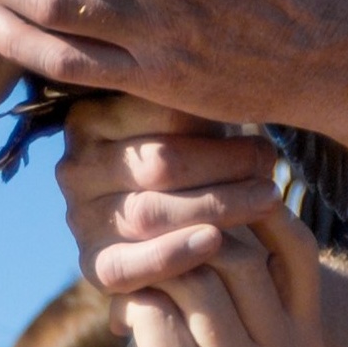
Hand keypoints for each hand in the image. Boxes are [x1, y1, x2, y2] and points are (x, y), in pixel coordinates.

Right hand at [59, 99, 283, 293]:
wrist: (183, 237)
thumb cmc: (194, 162)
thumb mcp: (190, 124)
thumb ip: (200, 102)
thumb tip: (243, 80)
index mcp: (90, 118)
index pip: (159, 116)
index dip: (215, 121)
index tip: (261, 123)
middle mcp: (76, 167)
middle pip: (159, 162)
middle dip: (224, 164)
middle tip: (271, 164)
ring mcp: (80, 218)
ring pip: (150, 212)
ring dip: (217, 206)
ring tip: (267, 199)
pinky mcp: (93, 265)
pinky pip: (126, 266)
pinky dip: (171, 254)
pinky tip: (213, 242)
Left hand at [95, 208, 322, 346]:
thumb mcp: (229, 327)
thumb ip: (241, 275)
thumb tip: (234, 180)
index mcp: (306, 340)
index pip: (299, 252)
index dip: (263, 209)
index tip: (222, 187)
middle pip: (239, 257)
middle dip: (185, 239)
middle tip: (149, 246)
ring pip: (194, 280)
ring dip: (152, 272)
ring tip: (133, 286)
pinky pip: (156, 310)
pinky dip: (130, 303)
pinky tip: (122, 319)